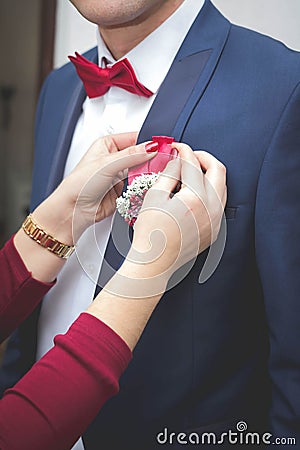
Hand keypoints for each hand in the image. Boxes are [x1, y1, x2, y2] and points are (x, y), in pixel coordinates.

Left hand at [38, 132, 156, 241]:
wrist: (74, 210)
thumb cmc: (79, 184)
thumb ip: (131, 155)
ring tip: (155, 173)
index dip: (149, 141)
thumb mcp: (107, 164)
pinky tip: (148, 185)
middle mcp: (114, 158)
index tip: (163, 145)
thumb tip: (151, 147)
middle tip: (163, 160)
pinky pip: (140, 185)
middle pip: (140, 154)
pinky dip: (145, 186)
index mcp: (108, 144)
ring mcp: (120, 174)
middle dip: (151, 158)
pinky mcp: (124, 190)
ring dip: (148, 173)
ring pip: (142, 170)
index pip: (134, 138)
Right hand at [117, 143, 226, 294]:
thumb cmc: (151, 234)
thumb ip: (170, 172)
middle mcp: (212, 210)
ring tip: (190, 172)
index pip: (194, 165)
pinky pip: (219, 202)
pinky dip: (209, 190)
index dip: (184, 151)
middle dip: (203, 158)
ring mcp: (216, 220)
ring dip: (208, 173)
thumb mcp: (155, 196)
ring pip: (222, 186)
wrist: (155, 262)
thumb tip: (177, 159)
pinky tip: (193, 191)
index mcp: (196, 200)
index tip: (177, 147)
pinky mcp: (215, 229)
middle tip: (188, 156)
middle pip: (218, 170)